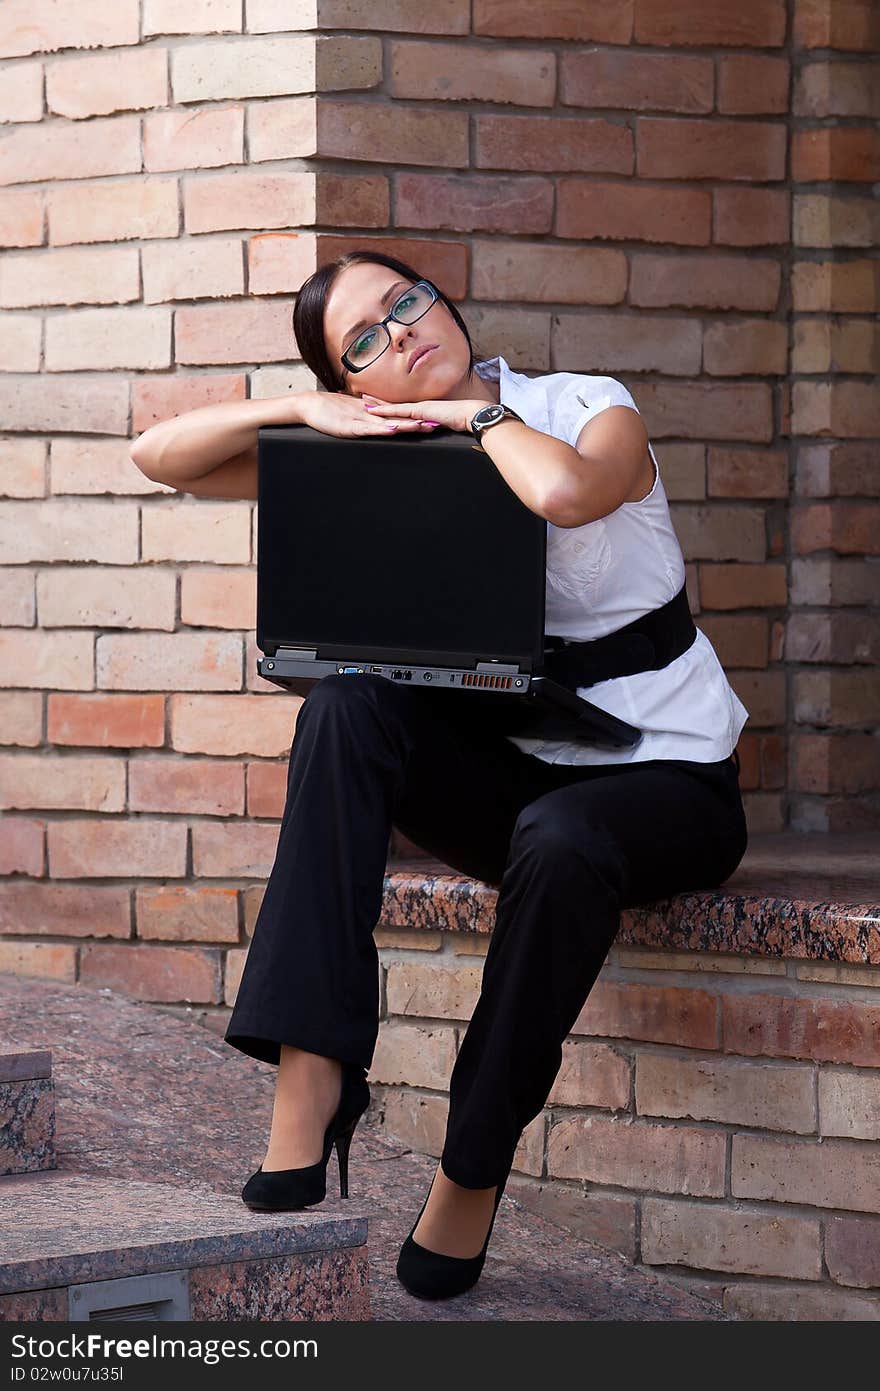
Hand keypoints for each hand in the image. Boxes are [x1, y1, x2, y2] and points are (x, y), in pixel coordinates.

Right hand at [296, 390, 447, 438]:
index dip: (414, 419)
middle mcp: (370, 417)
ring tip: (420, 426)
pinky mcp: (350, 427)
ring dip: (403, 425)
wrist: (310, 405)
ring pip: (386, 423)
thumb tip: (381, 424)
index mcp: (372, 416)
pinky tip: (391, 429)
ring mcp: (361, 421)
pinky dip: (380, 429)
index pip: (397, 417)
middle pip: (397, 419)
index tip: (431, 421)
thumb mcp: (352, 419)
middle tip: (435, 424)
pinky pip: (368, 429)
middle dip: (416, 422)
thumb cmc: (330, 413)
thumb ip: (366, 421)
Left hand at [360, 395, 484, 433]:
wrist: (472, 414)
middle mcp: (420, 406)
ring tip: (364, 402)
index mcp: (425, 409)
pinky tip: (374, 411)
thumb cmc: (463, 419)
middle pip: (396, 404)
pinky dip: (385, 411)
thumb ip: (438, 425)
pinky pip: (398, 411)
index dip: (392, 405)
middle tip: (365, 397)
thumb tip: (435, 428)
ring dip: (379, 405)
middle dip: (380, 401)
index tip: (380, 402)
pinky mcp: (419, 412)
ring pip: (394, 406)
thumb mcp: (447, 423)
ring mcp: (419, 408)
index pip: (404, 407)